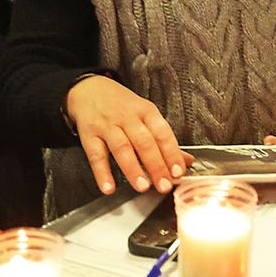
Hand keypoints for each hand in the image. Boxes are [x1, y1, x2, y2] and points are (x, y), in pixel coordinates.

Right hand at [66, 76, 186, 194]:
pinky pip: (96, 155)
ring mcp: (107, 126)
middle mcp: (127, 117)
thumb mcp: (146, 114)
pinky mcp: (89, 135)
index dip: (172, 153)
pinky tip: (109, 187)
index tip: (178, 171)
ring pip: (122, 148)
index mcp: (146, 111)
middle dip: (156, 165)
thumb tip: (187, 161)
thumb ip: (164, 139)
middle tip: (164, 185)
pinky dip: (102, 173)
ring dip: (133, 169)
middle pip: (144, 142)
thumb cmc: (121, 105)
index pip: (162, 133)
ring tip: (142, 186)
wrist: (88, 89)